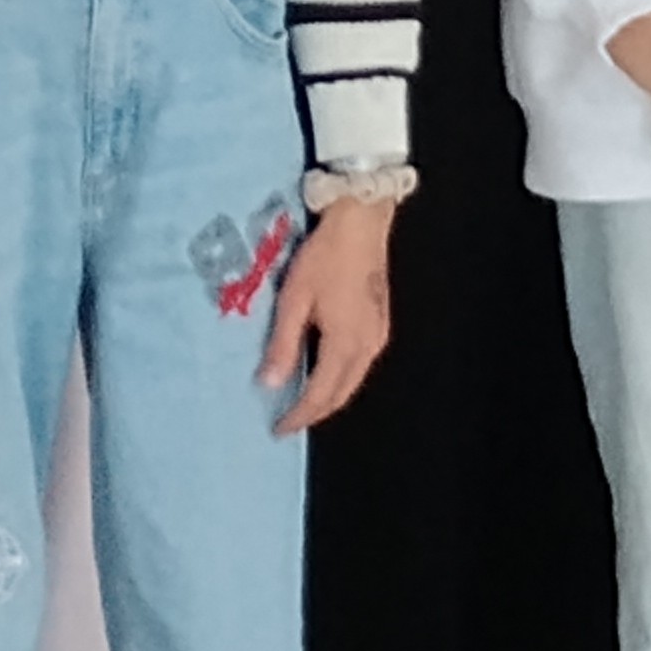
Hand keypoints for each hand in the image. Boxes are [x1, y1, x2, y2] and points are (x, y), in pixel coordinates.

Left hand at [263, 197, 394, 434]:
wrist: (361, 220)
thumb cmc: (324, 257)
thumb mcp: (295, 298)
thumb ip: (283, 344)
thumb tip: (269, 384)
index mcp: (345, 344)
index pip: (319, 395)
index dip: (298, 416)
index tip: (278, 429)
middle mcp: (367, 347)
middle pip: (341, 394)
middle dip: (315, 412)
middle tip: (289, 421)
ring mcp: (378, 335)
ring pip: (354, 381)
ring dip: (330, 396)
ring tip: (303, 401)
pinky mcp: (381, 322)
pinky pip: (360, 364)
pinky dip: (341, 377)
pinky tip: (325, 370)